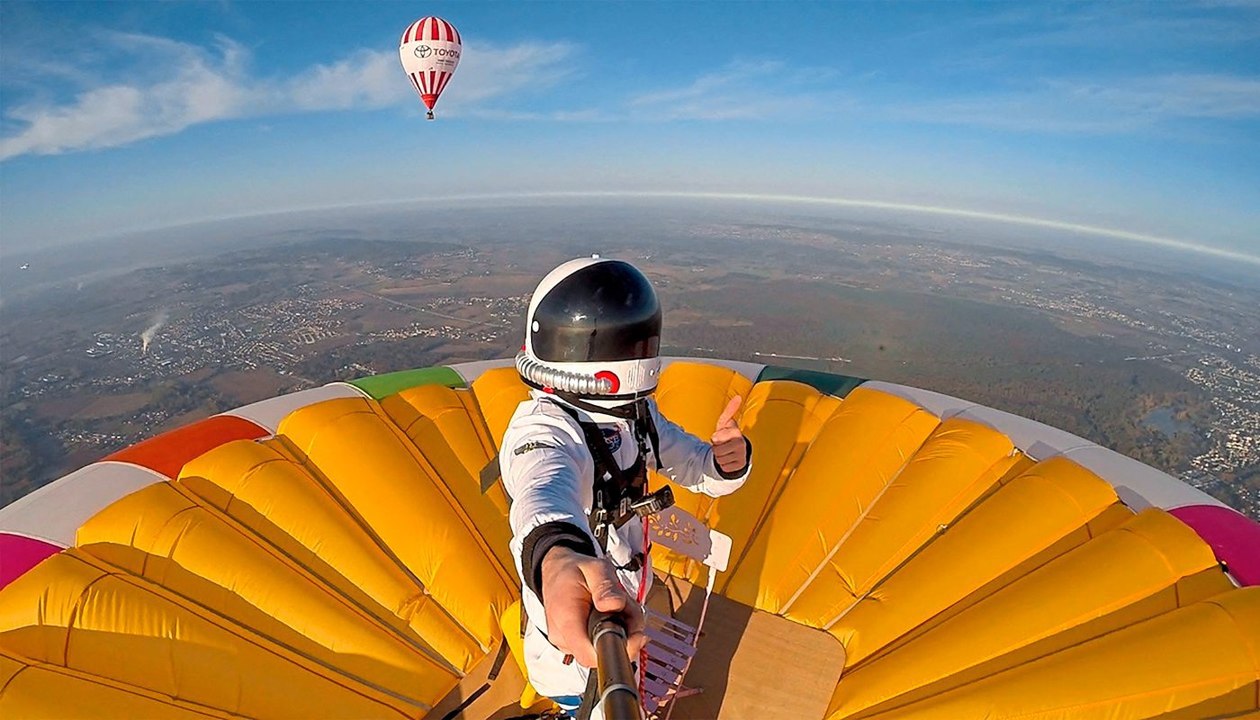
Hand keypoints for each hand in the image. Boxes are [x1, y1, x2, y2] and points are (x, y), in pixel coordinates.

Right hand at [540, 546, 646, 667]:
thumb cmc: (573, 571)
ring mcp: (568, 643)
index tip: (636, 633)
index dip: (619, 648)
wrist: (556, 573)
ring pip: (604, 648)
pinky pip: (599, 644)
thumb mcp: (595, 568)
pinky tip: (611, 614)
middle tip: (628, 609)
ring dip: (621, 630)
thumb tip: (615, 604)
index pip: (592, 655)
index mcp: (566, 618)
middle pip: (603, 652)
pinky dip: (612, 631)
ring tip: (618, 607)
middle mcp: (563, 636)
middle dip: (626, 634)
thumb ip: (606, 586)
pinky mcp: (575, 644)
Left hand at [711, 395, 748, 473]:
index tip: (719, 437)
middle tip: (722, 445)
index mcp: (736, 433)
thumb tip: (738, 397)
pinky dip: (724, 465)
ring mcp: (742, 456)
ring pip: (719, 460)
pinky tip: (729, 459)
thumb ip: (730, 410)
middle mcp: (741, 444)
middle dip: (716, 448)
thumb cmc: (728, 434)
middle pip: (716, 451)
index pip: (716, 439)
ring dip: (719, 457)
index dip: (715, 439)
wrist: (737, 451)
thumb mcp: (726, 422)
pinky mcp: (740, 466)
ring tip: (725, 452)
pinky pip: (724, 468)